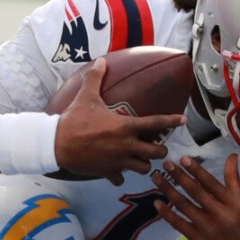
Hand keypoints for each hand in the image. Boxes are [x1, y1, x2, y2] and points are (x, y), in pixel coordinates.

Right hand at [54, 58, 185, 185]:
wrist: (56, 144)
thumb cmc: (73, 120)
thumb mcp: (86, 96)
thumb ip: (95, 78)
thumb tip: (101, 61)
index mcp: (125, 126)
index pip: (156, 123)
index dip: (172, 121)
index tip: (183, 120)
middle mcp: (126, 145)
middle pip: (156, 152)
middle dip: (160, 150)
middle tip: (157, 146)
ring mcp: (118, 161)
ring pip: (144, 168)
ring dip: (144, 163)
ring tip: (140, 159)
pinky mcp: (108, 172)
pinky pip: (121, 178)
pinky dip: (121, 176)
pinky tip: (117, 171)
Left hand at [152, 154, 239, 239]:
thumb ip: (234, 179)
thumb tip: (232, 155)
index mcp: (232, 203)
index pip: (211, 183)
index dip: (196, 170)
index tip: (183, 159)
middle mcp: (219, 214)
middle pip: (195, 192)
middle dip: (179, 176)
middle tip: (166, 163)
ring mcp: (206, 227)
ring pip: (184, 205)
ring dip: (168, 190)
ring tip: (157, 178)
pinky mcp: (196, 239)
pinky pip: (178, 223)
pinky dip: (166, 213)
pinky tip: (157, 203)